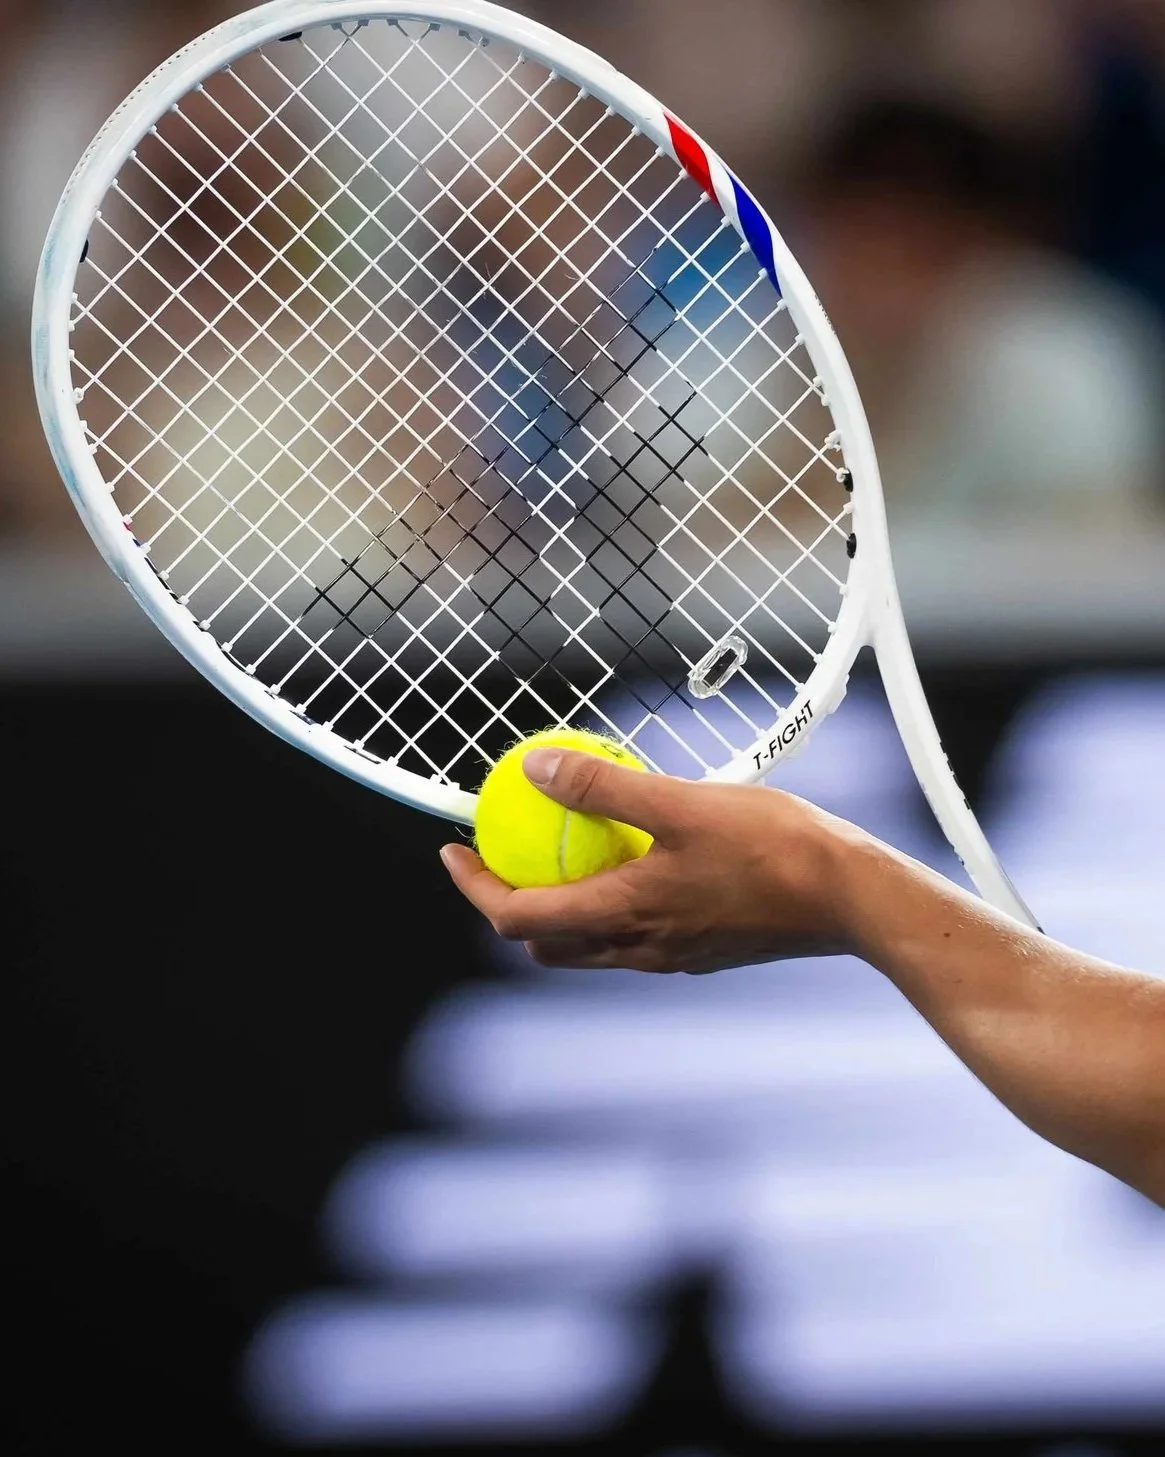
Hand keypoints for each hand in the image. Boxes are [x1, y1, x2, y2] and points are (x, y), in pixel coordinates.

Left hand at [440, 746, 859, 972]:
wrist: (851, 898)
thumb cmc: (773, 847)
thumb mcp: (680, 803)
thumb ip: (602, 788)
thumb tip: (533, 767)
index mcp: (623, 915)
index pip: (516, 917)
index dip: (474, 886)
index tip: (453, 849)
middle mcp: (638, 948)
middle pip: (545, 942)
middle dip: (509, 905)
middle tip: (504, 853)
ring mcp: (672, 955)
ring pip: (589, 944)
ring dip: (560, 908)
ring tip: (564, 852)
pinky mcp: (702, 950)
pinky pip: (633, 935)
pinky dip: (610, 905)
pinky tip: (635, 860)